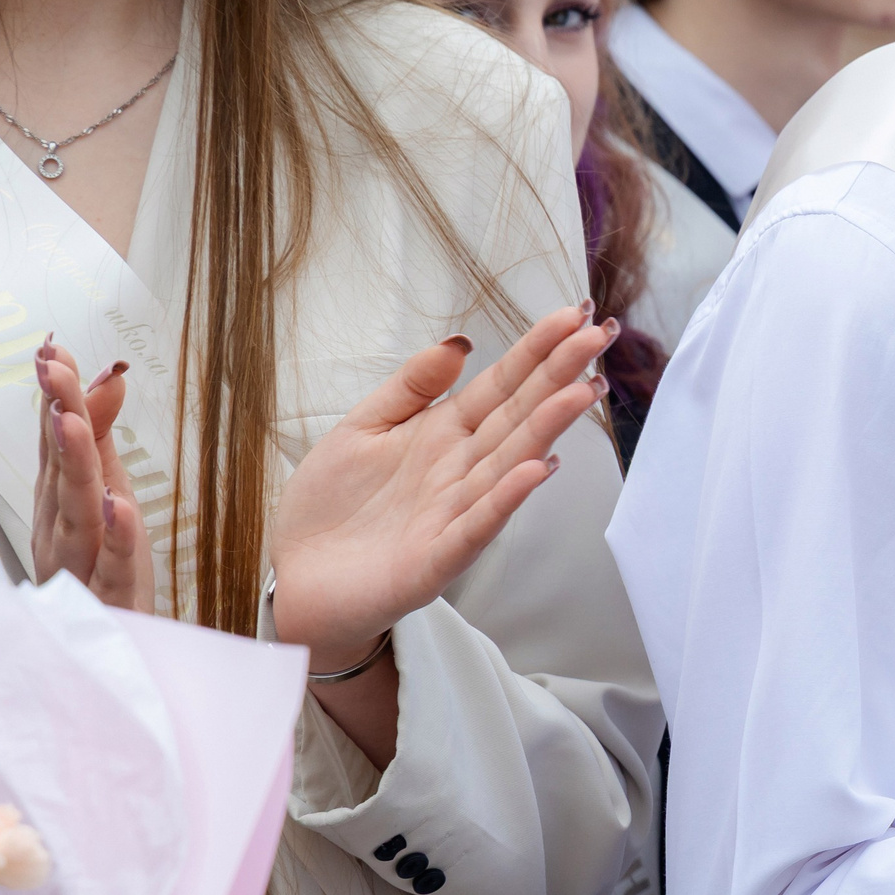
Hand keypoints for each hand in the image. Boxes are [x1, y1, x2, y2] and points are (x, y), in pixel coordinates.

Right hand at [29, 340, 149, 611]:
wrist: (113, 651)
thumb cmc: (104, 570)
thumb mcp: (107, 497)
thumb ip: (103, 443)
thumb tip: (111, 377)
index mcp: (63, 502)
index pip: (57, 440)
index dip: (56, 394)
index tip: (53, 347)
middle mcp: (63, 527)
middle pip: (62, 465)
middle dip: (57, 413)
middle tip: (54, 365)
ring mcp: (81, 563)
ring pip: (77, 510)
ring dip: (74, 463)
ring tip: (71, 421)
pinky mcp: (108, 598)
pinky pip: (111, 567)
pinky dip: (115, 537)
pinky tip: (119, 506)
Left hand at [269, 305, 611, 674]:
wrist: (297, 579)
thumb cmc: (331, 506)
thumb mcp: (361, 427)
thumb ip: (411, 386)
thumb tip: (460, 342)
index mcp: (444, 433)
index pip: (501, 384)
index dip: (536, 351)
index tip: (572, 315)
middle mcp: (460, 469)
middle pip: (517, 415)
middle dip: (558, 376)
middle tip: (598, 336)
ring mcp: (454, 513)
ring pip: (508, 464)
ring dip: (546, 428)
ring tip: (581, 392)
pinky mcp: (436, 560)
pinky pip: (476, 526)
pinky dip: (505, 499)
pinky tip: (535, 471)